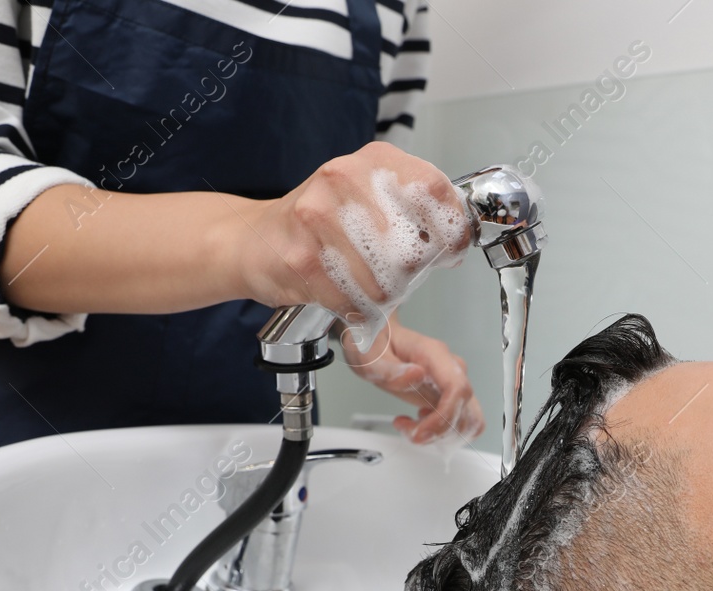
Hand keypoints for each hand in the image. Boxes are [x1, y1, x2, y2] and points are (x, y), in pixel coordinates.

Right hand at [236, 142, 469, 343]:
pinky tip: (341, 291)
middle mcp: (345, 180)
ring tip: (361, 280)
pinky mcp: (302, 259)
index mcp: (373, 160)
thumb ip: (417, 208)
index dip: (452, 229)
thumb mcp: (372, 196)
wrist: (253, 239)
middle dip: (413, 272)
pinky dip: (355, 307)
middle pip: (414, 247)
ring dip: (382, 294)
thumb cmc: (320, 222)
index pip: (435, 191)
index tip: (449, 248)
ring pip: (386, 282)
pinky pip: (354, 301)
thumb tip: (458, 235)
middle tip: (395, 272)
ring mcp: (319, 219)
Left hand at [344, 315, 484, 444]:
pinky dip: (444, 433)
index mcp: (434, 354)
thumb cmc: (375, 345)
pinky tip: (421, 424)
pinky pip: (461, 422)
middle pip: (464, 410)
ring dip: (440, 435)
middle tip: (407, 430)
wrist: (378, 337)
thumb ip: (390, 370)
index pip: (457, 389)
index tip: (420, 432)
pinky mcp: (452, 396)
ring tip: (410, 426)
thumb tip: (417, 375)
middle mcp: (451, 368)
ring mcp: (455, 382)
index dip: (444, 417)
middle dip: (437, 431)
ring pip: (467, 421)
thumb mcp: (369, 357)